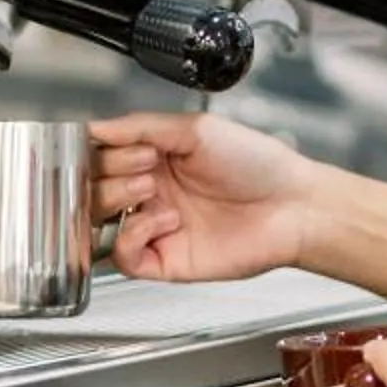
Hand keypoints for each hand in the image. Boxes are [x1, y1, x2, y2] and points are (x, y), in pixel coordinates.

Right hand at [90, 112, 315, 283]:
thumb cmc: (258, 164)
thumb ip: (141, 126)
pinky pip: (124, 256)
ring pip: (100, 223)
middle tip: (143, 165)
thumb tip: (96, 127)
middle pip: (93, 188)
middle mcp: (151, 193)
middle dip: (109, 171)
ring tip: (149, 187)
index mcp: (155, 159)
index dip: (97, 151)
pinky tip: (163, 219)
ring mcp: (156, 227)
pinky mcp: (165, 259)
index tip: (105, 143)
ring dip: (114, 199)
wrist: (293, 205)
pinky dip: (132, 236)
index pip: (100, 157)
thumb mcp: (196, 129)